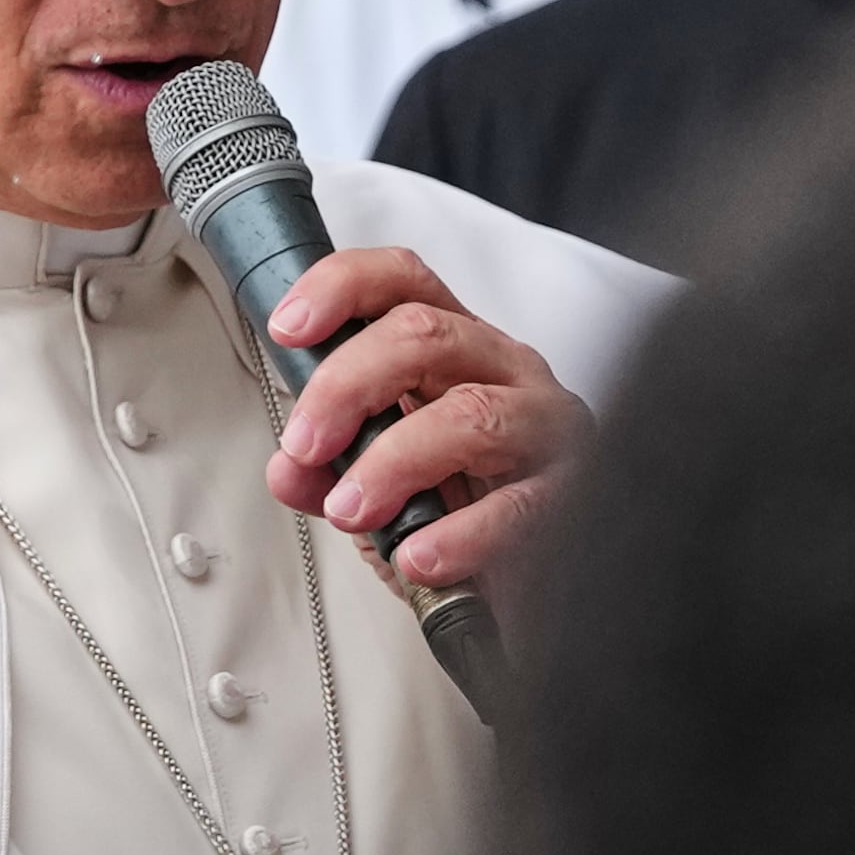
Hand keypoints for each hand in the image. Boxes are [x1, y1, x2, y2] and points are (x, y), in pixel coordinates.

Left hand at [259, 248, 593, 593]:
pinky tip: (417, 555)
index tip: (287, 329)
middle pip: (422, 332)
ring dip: (392, 462)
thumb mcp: (379, 482)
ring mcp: (542, 424)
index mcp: (453, 348)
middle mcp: (501, 368)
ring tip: (351, 510)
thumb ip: (328, 470)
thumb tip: (288, 469)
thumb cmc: (458, 506)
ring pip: (469, 411)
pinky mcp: (568, 490)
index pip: (402, 280)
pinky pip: (515, 504)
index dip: (341, 288)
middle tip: (305, 444)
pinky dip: (457, 534)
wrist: (520, 574)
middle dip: (346, 385)